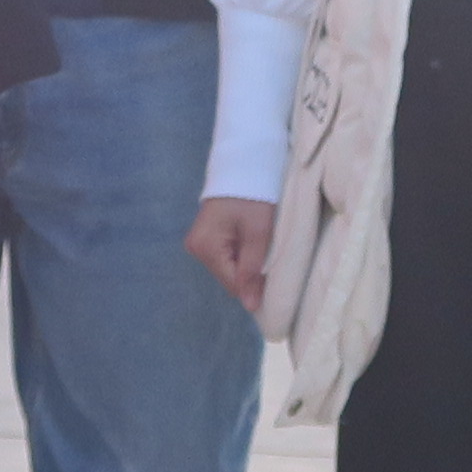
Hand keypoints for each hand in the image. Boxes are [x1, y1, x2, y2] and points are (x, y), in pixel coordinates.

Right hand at [186, 194, 273, 317]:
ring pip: (228, 268)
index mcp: (205, 248)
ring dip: (246, 262)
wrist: (243, 165)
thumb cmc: (253, 195)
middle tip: (270, 254)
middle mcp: (195, 248)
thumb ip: (253, 270)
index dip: (255, 285)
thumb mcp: (258, 233)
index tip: (276, 278)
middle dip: (250, 272)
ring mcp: (198, 242)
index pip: (232, 283)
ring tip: (261, 244)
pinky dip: (241, 254)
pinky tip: (251, 241)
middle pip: (228, 277)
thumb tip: (250, 307)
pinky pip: (225, 256)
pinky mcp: (205, 237)